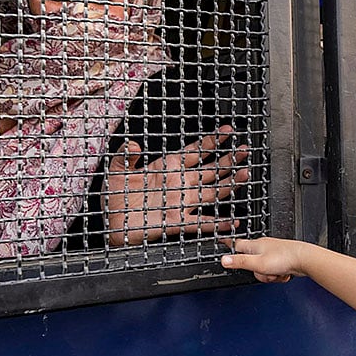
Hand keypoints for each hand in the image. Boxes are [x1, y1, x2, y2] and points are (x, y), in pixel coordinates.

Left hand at [104, 126, 248, 245]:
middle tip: (245, 150)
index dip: (212, 141)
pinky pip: (201, 223)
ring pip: (212, 192)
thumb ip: (125, 155)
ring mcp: (181, 203)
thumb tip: (132, 144)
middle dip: (229, 160)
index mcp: (167, 167)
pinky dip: (218, 224)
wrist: (110, 223)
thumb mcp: (115, 169)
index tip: (228, 131)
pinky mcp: (177, 222)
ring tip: (245, 175)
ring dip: (229, 184)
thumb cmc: (114, 196)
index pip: (195, 151)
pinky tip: (232, 222)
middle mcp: (179, 184)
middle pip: (211, 170)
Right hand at [220, 237, 313, 282]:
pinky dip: (278, 275)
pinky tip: (283, 274)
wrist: (304, 259)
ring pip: (263, 270)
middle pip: (251, 263)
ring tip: (277, 273)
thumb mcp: (257, 263)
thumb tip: (224, 260)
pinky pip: (273, 272)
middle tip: (265, 272)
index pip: (236, 244)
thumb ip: (240, 262)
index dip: (228, 245)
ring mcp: (273, 253)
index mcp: (255, 245)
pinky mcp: (281, 259)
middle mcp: (263, 247)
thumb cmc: (284, 258)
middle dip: (258, 272)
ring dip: (270, 276)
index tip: (221, 242)